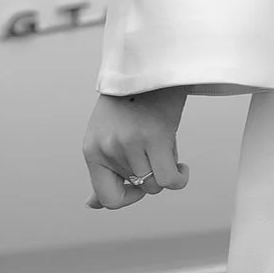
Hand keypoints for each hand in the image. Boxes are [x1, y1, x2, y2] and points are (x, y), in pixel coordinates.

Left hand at [83, 86, 188, 210]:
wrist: (149, 67)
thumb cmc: (131, 105)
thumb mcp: (107, 137)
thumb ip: (102, 170)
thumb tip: (91, 205)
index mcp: (91, 150)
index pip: (106, 198)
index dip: (128, 196)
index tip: (138, 179)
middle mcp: (106, 148)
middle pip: (138, 189)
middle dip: (151, 176)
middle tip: (155, 153)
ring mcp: (128, 143)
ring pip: (155, 185)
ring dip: (166, 171)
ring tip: (166, 149)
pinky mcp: (153, 137)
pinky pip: (170, 180)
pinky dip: (180, 177)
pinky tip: (182, 164)